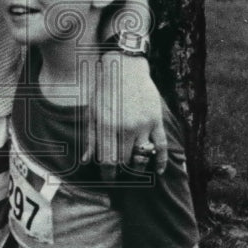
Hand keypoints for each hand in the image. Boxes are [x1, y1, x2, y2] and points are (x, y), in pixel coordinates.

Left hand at [85, 52, 167, 177]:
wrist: (125, 68)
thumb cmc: (104, 90)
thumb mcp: (92, 112)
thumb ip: (90, 138)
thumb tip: (86, 161)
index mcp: (107, 127)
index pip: (108, 161)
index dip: (108, 174)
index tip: (108, 179)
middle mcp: (125, 128)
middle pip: (124, 161)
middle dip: (121, 170)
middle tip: (119, 173)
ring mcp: (143, 125)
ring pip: (142, 157)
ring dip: (137, 167)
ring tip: (134, 168)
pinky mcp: (156, 121)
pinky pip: (161, 146)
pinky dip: (161, 161)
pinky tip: (158, 171)